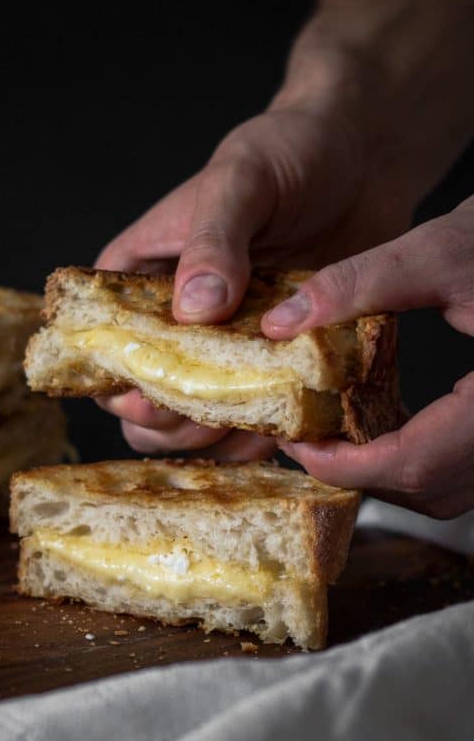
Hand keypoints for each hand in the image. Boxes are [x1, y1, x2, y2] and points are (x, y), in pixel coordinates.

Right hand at [96, 106, 413, 457]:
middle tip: (205, 415)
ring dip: (213, 439)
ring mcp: (224, 352)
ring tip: (250, 424)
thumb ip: (213, 239)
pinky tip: (285, 432)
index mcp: (142, 277)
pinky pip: (252, 425)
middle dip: (165, 422)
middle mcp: (174, 323)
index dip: (113, 380)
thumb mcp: (242, 180)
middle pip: (140, 399)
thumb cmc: (288, 152)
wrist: (363, 162)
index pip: (102, 342)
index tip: (149, 396)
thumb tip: (193, 310)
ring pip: (192, 424)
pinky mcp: (271, 369)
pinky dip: (264, 440)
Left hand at [261, 197, 473, 518]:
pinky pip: (463, 469)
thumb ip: (361, 285)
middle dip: (360, 471)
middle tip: (310, 438)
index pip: (415, 463)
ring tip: (339, 433)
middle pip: (428, 488)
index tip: (298, 445)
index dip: (345, 466)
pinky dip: (418, 456)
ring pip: (447, 489)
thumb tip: (284, 322)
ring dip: (388, 470)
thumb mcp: (445, 251)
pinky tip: (388, 422)